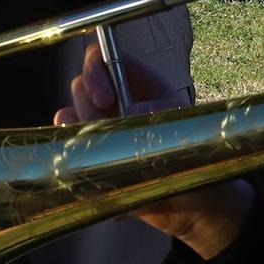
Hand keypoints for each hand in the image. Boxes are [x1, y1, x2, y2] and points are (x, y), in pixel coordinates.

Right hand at [55, 43, 254, 258]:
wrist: (193, 205)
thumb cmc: (196, 158)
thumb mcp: (187, 130)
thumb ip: (163, 114)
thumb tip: (133, 108)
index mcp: (140, 83)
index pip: (103, 57)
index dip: (95, 71)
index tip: (105, 99)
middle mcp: (115, 99)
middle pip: (80, 84)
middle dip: (89, 108)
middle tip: (108, 132)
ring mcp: (100, 125)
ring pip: (70, 115)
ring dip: (85, 133)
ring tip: (113, 156)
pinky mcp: (90, 151)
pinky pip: (67, 144)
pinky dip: (75, 154)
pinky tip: (100, 170)